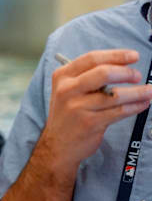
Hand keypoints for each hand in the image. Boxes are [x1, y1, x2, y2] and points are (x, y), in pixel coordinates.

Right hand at [39, 50, 151, 171]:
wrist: (57, 144)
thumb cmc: (68, 114)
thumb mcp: (67, 90)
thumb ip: (87, 77)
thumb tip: (121, 66)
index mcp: (62, 76)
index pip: (92, 59)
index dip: (116, 56)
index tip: (133, 56)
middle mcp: (68, 90)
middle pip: (103, 73)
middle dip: (126, 72)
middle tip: (137, 75)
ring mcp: (78, 107)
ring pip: (115, 95)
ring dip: (138, 92)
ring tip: (149, 91)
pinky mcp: (90, 123)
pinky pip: (120, 111)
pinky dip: (135, 106)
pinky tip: (143, 103)